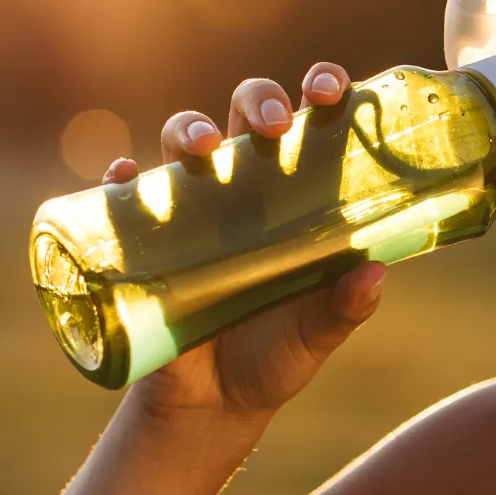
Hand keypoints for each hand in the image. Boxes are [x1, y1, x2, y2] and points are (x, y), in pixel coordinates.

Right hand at [99, 62, 382, 420]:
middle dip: (257, 100)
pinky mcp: (147, 238)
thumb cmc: (275, 356)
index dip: (320, 91)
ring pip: (185, 139)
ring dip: (190, 128)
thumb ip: (344, 308)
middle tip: (271, 125)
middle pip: (246, 113)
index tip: (327, 89)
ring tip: (205, 148)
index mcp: (298, 196)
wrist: (214, 404)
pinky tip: (124, 175)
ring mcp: (193, 207)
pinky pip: (124, 194)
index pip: (312, 124)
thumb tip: (374, 275)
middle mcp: (246, 188)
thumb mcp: (316, 336)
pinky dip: (121, 177)